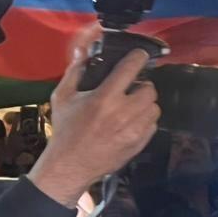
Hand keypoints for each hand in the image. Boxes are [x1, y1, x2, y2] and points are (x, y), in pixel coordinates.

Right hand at [30, 30, 160, 206]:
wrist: (71, 165)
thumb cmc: (66, 130)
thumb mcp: (63, 97)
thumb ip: (75, 71)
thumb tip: (84, 51)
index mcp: (104, 98)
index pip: (130, 69)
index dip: (138, 58)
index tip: (139, 56)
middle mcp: (123, 113)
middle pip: (149, 89)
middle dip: (142, 86)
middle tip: (131, 89)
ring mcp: (134, 130)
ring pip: (154, 107)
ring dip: (145, 104)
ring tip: (131, 106)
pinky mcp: (140, 143)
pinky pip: (153, 124)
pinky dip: (145, 120)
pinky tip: (131, 122)